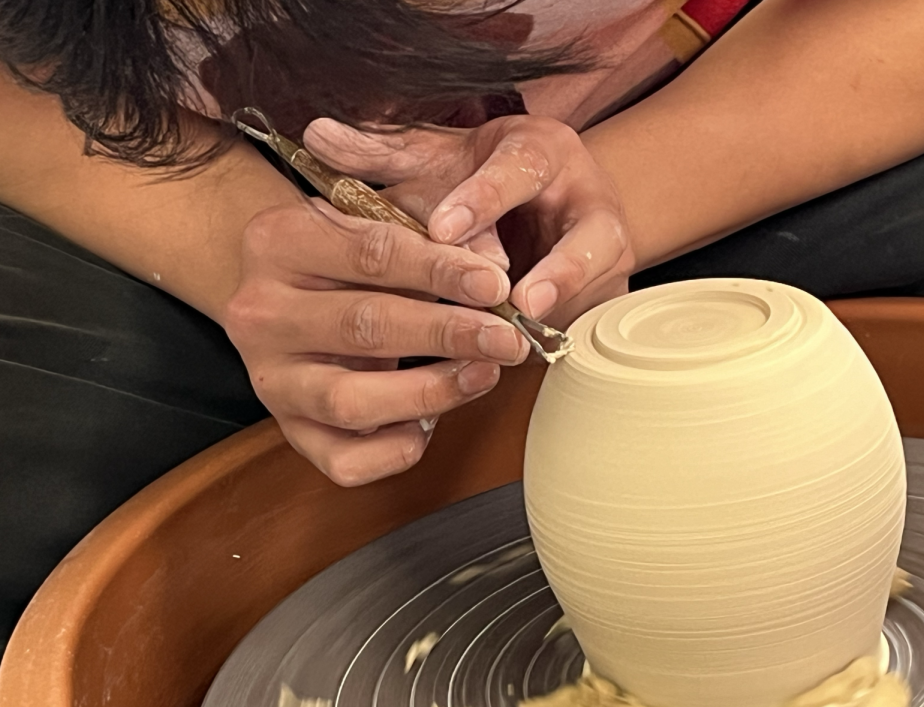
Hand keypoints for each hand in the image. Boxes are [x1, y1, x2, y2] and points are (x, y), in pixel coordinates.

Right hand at [223, 193, 527, 486]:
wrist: (281, 291)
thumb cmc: (344, 252)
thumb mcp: (381, 214)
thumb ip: (438, 230)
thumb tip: (495, 267)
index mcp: (279, 242)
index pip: (371, 254)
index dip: (441, 272)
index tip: (495, 285)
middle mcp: (262, 314)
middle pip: (363, 327)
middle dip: (448, 335)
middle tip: (505, 339)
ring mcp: (271, 379)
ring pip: (351, 401)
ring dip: (429, 393)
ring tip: (481, 374)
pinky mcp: (289, 430)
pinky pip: (345, 462)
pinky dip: (396, 449)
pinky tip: (431, 422)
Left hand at [303, 115, 634, 329]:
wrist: (550, 203)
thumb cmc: (480, 182)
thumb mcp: (433, 161)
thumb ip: (381, 154)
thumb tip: (315, 135)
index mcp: (538, 150)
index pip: (519, 167)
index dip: (481, 199)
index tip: (442, 229)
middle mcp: (584, 194)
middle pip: (580, 229)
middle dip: (545, 268)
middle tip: (502, 298)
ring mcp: (604, 245)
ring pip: (598, 271)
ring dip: (564, 301)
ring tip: (530, 324)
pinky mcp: (607, 289)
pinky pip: (591, 310)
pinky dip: (561, 332)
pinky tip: (531, 355)